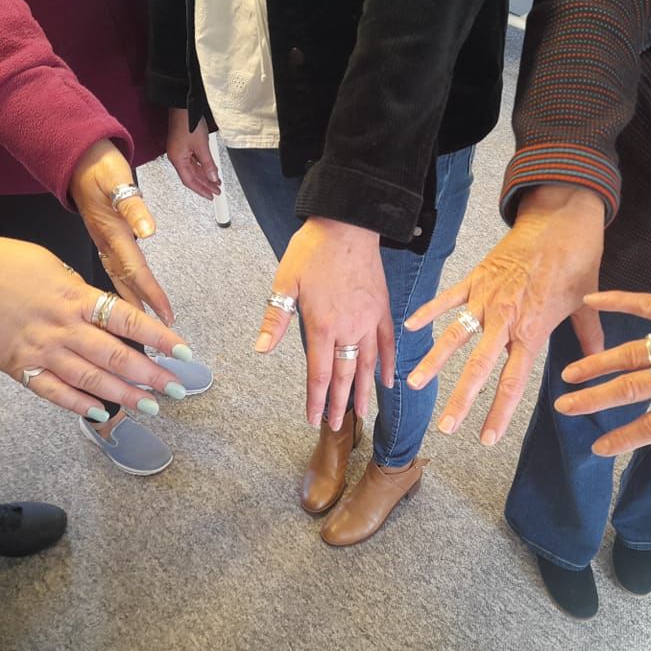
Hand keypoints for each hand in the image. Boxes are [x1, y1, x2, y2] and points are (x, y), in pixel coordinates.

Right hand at [0, 235, 191, 418]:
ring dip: (124, 396)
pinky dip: (79, 405)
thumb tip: (104, 311)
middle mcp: (63, 327)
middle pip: (116, 356)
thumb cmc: (0, 262)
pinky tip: (102, 414)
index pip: (128, 321)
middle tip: (178, 390)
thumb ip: (80, 291)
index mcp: (75, 297)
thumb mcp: (50, 264)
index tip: (184, 352)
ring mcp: (41, 351)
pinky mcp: (19, 368)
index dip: (160, 338)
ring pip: (91, 378)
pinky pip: (54, 392)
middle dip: (152, 376)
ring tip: (151, 408)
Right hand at [69, 139, 173, 324]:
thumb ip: (133, 206)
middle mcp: (105, 244)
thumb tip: (148, 230)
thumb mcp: (116, 180)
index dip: (151, 294)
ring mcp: (100, 245)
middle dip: (140, 313)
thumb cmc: (98, 168)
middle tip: (156, 337)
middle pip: (125, 285)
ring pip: (115, 284)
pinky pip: (107, 276)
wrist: (74, 159)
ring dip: (126, 309)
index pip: (136, 270)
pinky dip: (115, 295)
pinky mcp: (98, 242)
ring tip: (137, 334)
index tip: (165, 315)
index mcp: (112, 233)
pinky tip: (117, 309)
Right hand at [166, 108, 220, 199]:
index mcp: (177, 159)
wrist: (183, 105)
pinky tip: (210, 170)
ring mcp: (180, 151)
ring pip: (193, 169)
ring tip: (216, 181)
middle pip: (191, 176)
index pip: (189, 181)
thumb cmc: (188, 122)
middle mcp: (177, 157)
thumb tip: (212, 177)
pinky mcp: (183, 145)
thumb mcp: (202, 146)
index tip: (210, 196)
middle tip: (216, 191)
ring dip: (205, 176)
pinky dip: (202, 166)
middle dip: (205, 184)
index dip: (200, 190)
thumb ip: (208, 164)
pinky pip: (193, 161)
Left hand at [254, 217, 394, 428]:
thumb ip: (276, 319)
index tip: (314, 419)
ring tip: (363, 414)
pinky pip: (388, 343)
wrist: (347, 224)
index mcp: (322, 326)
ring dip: (363, 392)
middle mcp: (349, 329)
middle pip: (344, 376)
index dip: (316, 400)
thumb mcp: (285, 282)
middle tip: (336, 426)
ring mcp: (369, 321)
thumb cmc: (314, 251)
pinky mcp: (382, 310)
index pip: (319, 374)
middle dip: (339, 404)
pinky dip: (388, 363)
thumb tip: (261, 349)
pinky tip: (388, 381)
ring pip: (368, 365)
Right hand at [405, 185, 605, 443]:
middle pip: (477, 368)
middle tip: (445, 427)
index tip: (486, 438)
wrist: (560, 216)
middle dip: (460, 400)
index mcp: (532, 330)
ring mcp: (485, 298)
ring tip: (414, 384)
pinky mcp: (474, 278)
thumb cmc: (576, 258)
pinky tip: (409, 328)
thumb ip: (588, 334)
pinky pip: (447, 299)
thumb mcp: (585, 300)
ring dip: (433, 362)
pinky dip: (427, 312)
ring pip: (454, 337)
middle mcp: (504, 319)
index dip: (498, 413)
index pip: (512, 382)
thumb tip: (597, 359)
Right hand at [554, 275, 650, 455]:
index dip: (625, 438)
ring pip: (633, 352)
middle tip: (565, 407)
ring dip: (597, 363)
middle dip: (595, 400)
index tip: (598, 448)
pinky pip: (648, 304)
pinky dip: (618, 301)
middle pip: (634, 388)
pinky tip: (591, 301)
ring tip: (568, 374)